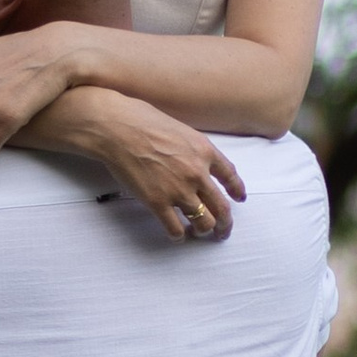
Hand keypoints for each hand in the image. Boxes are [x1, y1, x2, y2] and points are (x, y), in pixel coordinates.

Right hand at [59, 89, 246, 240]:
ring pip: (203, 222)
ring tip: (199, 233)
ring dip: (204, 231)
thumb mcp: (180, 129)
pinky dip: (178, 236)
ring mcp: (179, 190)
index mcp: (204, 151)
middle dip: (225, 223)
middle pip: (222, 207)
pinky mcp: (158, 203)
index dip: (237, 190)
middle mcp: (197, 173)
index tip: (239, 198)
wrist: (117, 129)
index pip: (230, 175)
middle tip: (223, 231)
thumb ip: (193, 148)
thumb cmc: (142, 121)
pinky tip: (176, 235)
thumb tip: (195, 160)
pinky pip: (175, 229)